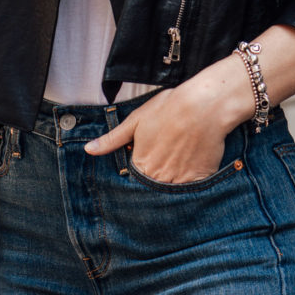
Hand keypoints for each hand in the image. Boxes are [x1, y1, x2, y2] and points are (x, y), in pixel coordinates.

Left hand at [82, 63, 250, 183]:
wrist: (204, 106)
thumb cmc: (169, 109)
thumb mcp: (135, 121)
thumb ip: (112, 140)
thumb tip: (90, 149)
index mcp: (141, 165)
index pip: (135, 178)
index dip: (141, 166)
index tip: (150, 155)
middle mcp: (158, 178)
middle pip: (153, 185)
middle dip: (157, 175)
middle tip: (167, 155)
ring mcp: (180, 182)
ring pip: (172, 189)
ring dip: (173, 179)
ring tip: (180, 158)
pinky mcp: (200, 180)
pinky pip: (193, 189)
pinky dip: (192, 180)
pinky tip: (194, 162)